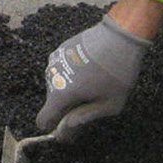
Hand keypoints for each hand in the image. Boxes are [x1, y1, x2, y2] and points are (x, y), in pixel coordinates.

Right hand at [36, 14, 149, 138]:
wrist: (120, 35)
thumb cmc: (118, 72)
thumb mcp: (110, 105)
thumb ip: (85, 118)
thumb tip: (68, 127)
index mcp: (60, 94)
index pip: (42, 120)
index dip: (53, 126)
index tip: (66, 125)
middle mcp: (52, 77)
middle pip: (52, 101)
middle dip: (65, 105)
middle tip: (90, 100)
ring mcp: (54, 61)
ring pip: (56, 84)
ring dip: (68, 87)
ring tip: (92, 81)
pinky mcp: (60, 48)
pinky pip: (61, 68)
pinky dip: (70, 72)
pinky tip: (89, 68)